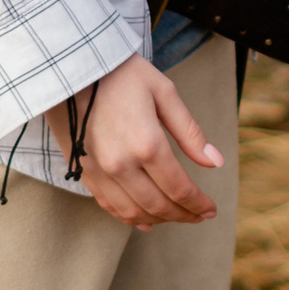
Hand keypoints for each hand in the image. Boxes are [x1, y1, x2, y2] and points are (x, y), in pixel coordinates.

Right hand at [50, 53, 223, 229]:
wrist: (73, 69)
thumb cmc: (122, 74)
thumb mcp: (165, 93)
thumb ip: (190, 132)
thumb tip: (215, 162)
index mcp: (147, 143)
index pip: (178, 188)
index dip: (198, 203)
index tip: (212, 209)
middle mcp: (122, 164)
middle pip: (158, 204)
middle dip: (184, 214)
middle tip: (200, 216)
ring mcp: (100, 171)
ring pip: (134, 212)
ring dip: (159, 219)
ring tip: (178, 216)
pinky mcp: (85, 172)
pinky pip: (109, 205)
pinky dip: (130, 217)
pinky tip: (145, 220)